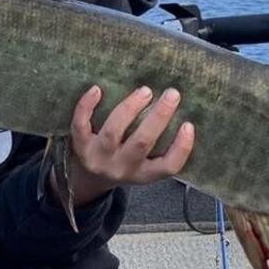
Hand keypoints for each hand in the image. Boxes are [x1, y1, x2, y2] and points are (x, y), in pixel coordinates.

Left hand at [64, 85, 194, 207]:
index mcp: (143, 174)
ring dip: (130, 108)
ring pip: (113, 132)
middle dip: (158, 117)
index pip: (168, 167)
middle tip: (172, 93)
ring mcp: (98, 158)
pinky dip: (86, 107)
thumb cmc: (124, 162)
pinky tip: (97, 89)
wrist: (88, 179)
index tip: (188, 124)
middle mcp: (121, 168)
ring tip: (145, 91)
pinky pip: (80, 126)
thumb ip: (160, 147)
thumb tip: (177, 110)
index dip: (181, 148)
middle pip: (141, 143)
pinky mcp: (80, 147)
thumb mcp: (144, 165)